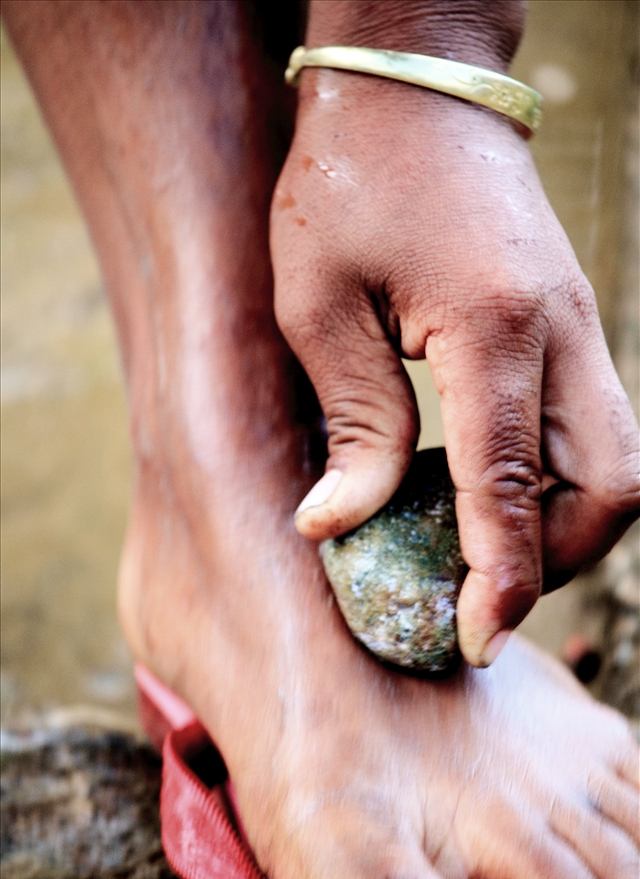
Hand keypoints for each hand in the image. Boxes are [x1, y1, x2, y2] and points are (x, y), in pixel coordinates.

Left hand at [270, 68, 639, 665]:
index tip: (478, 640)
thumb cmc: (350, 183)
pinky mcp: (570, 325)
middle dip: (555, 559)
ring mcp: (580, 327)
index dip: (503, 578)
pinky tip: (487, 487)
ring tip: (480, 548)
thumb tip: (337, 525)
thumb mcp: (320, 304)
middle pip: (613, 487)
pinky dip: (552, 480)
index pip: (514, 486)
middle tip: (480, 590)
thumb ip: (354, 422)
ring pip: (616, 463)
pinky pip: (591, 429)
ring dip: (560, 524)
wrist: (412, 91)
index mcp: (496, 328)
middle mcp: (564, 333)